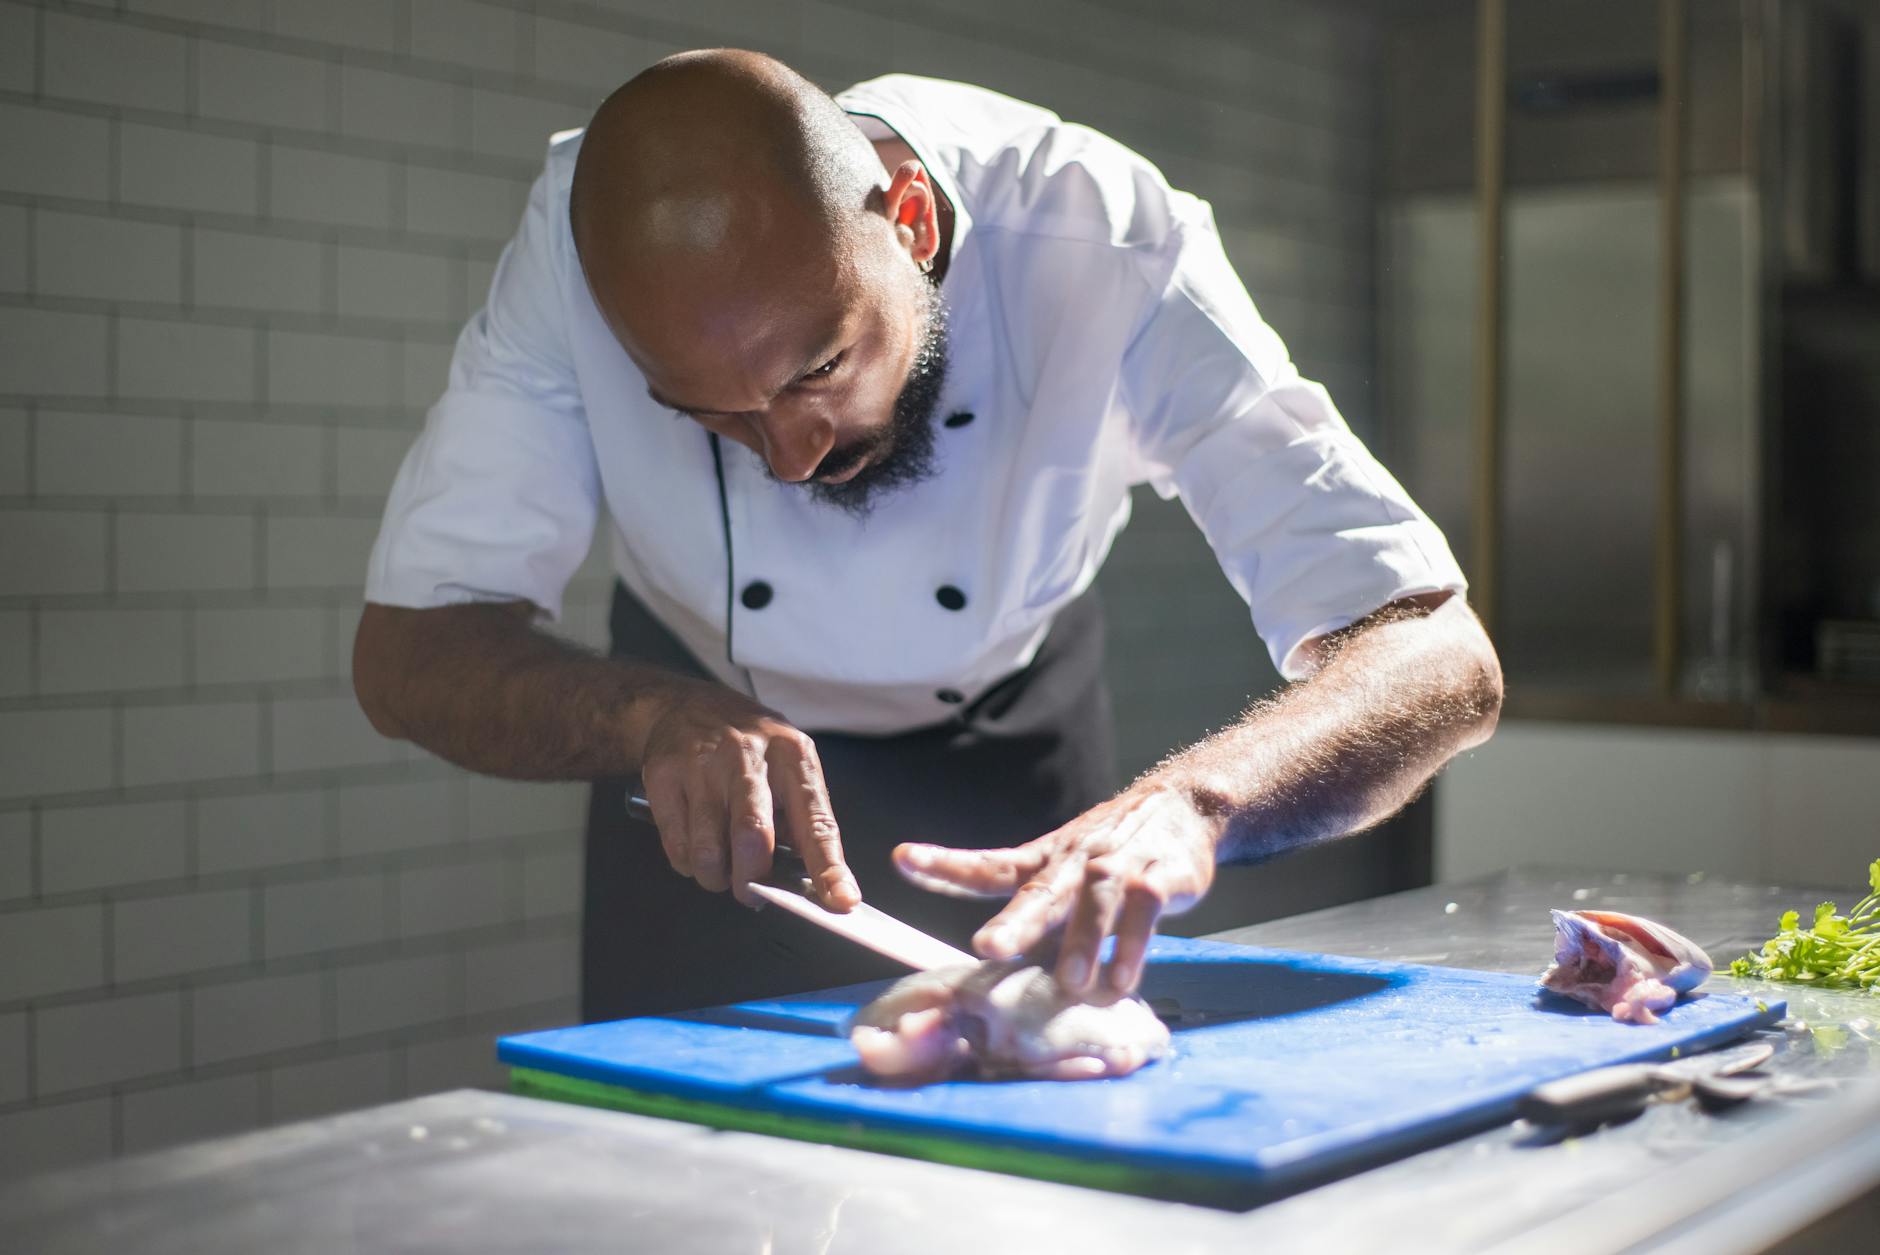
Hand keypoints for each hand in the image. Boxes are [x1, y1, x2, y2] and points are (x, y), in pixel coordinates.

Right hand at [639, 683, 859, 910]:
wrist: (683, 704)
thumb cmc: (747, 745)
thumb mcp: (786, 762)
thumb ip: (799, 815)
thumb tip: (808, 878)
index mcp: (791, 754)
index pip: (816, 820)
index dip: (828, 867)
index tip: (841, 901)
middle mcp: (747, 755)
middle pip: (753, 835)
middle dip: (753, 880)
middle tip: (753, 893)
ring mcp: (701, 764)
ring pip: (709, 850)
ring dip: (717, 877)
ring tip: (722, 869)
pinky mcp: (663, 777)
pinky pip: (678, 846)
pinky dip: (690, 863)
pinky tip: (698, 847)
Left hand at [891, 782, 1218, 995]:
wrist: (1183, 805)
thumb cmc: (1112, 852)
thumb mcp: (1065, 876)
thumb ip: (1038, 921)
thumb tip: (1001, 975)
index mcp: (1044, 861)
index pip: (988, 865)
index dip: (945, 864)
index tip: (902, 858)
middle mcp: (1075, 861)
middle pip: (1039, 891)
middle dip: (1014, 922)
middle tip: (988, 948)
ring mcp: (1119, 864)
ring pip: (1095, 898)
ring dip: (1084, 940)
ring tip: (1071, 982)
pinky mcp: (1161, 873)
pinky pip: (1145, 907)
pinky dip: (1135, 941)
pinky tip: (1124, 976)